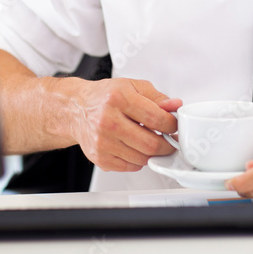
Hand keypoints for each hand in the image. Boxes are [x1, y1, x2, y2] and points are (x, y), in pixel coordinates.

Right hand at [67, 78, 181, 171]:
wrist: (77, 109)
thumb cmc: (104, 97)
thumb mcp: (132, 86)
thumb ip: (157, 97)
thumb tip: (175, 106)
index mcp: (118, 99)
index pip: (156, 118)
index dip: (172, 125)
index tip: (175, 126)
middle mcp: (108, 121)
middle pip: (150, 144)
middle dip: (167, 145)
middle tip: (170, 141)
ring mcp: (102, 142)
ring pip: (142, 159)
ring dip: (152, 153)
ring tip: (151, 141)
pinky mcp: (99, 157)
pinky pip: (129, 167)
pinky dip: (138, 160)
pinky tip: (134, 147)